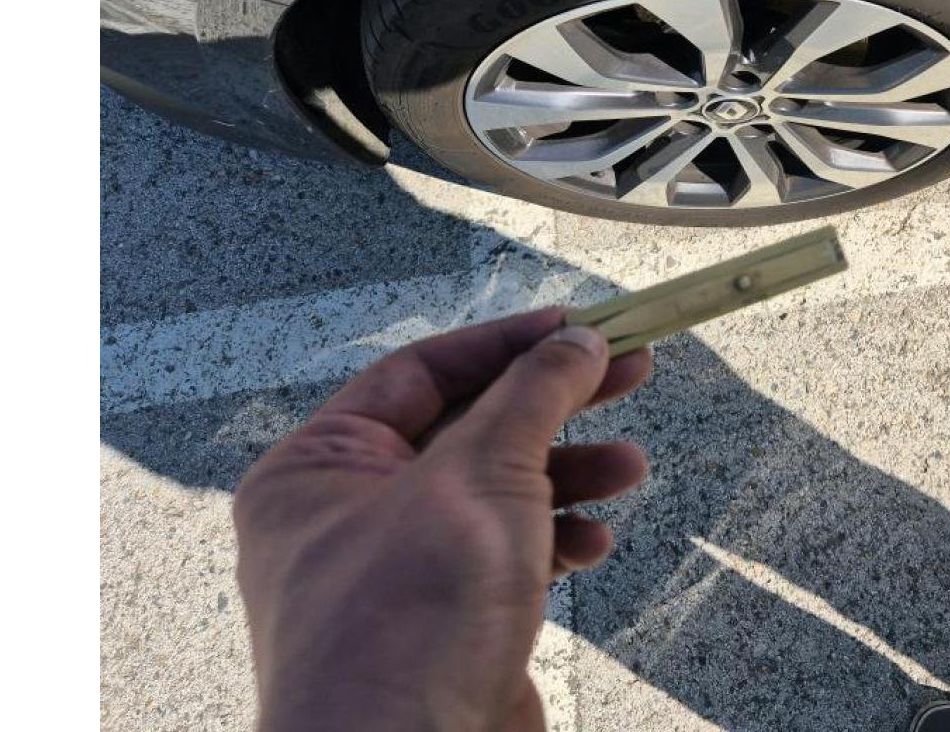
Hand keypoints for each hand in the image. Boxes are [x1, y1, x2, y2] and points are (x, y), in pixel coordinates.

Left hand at [232, 308, 652, 731]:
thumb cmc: (409, 620)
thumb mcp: (479, 476)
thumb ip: (532, 397)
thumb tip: (574, 340)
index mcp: (318, 467)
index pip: (421, 372)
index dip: (508, 343)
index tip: (581, 324)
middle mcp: (345, 515)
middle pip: (466, 428)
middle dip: (553, 406)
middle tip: (631, 373)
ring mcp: (393, 576)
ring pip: (492, 496)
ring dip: (567, 474)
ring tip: (630, 467)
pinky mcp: (439, 626)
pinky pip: (502, 559)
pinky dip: (553, 542)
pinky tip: (595, 542)